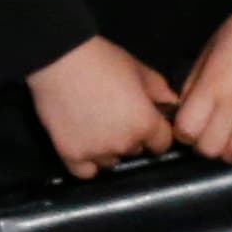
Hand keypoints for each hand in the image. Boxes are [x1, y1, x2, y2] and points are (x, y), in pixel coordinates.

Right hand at [27, 36, 177, 179]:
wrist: (59, 60)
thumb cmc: (103, 61)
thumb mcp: (140, 71)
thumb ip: (161, 92)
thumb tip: (172, 106)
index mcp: (146, 124)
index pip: (162, 144)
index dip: (156, 133)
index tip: (147, 124)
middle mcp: (124, 144)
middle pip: (136, 150)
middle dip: (131, 138)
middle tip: (116, 119)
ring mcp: (96, 152)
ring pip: (111, 161)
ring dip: (109, 150)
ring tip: (97, 129)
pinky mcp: (70, 155)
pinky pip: (85, 172)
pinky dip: (87, 163)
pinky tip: (85, 146)